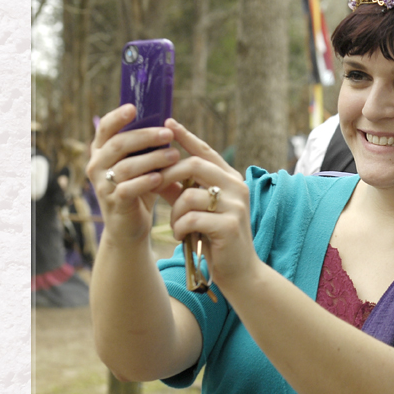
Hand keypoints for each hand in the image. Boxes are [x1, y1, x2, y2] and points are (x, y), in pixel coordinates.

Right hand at [86, 105, 179, 244]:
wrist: (130, 225)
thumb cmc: (140, 187)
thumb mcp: (142, 163)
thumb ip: (147, 146)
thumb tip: (169, 122)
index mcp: (102, 150)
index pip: (105, 128)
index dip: (117, 117)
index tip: (133, 108)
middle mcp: (96, 165)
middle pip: (118, 145)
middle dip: (145, 137)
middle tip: (169, 134)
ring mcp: (102, 185)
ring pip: (125, 167)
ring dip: (152, 159)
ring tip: (174, 156)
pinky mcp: (113, 202)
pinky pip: (126, 188)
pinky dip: (144, 182)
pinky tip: (160, 178)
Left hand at [158, 119, 257, 292]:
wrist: (240, 271)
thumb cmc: (217, 237)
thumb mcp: (200, 209)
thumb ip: (183, 189)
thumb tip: (156, 171)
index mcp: (231, 179)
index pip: (205, 151)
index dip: (185, 136)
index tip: (167, 123)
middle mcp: (237, 186)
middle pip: (194, 165)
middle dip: (167, 174)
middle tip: (152, 185)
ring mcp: (235, 205)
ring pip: (188, 195)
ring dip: (174, 212)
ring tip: (178, 225)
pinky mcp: (229, 225)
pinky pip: (190, 218)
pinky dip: (179, 228)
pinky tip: (183, 237)